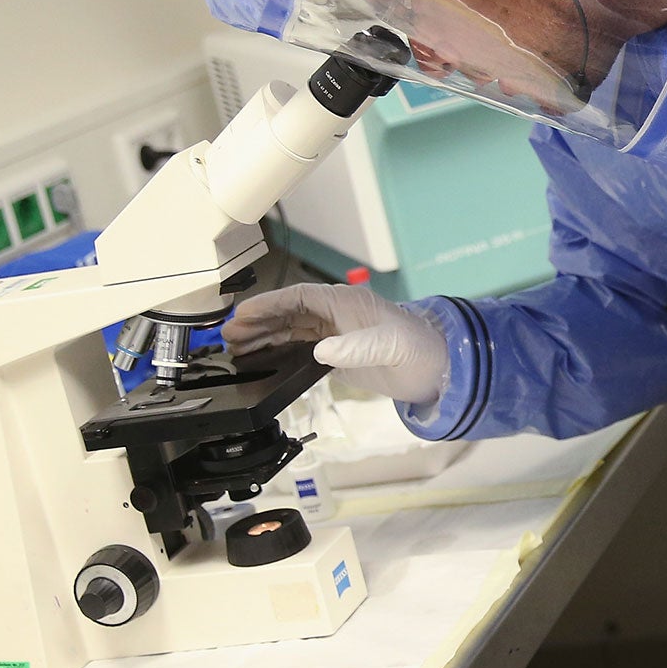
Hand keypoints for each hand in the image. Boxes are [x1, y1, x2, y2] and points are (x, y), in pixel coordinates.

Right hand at [222, 284, 450, 406]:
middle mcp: (337, 314)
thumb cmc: (418, 350)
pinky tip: (260, 358)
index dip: (269, 304)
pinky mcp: (338, 354)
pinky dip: (278, 351)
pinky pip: (300, 347)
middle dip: (258, 322)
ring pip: (291, 329)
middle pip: (288, 312)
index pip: (298, 297)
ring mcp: (336, 334)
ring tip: (235, 348)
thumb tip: (320, 349)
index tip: (242, 315)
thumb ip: (356, 348)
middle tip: (228, 335)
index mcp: (346, 303)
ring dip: (264, 336)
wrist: (437, 370)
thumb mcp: (389, 346)